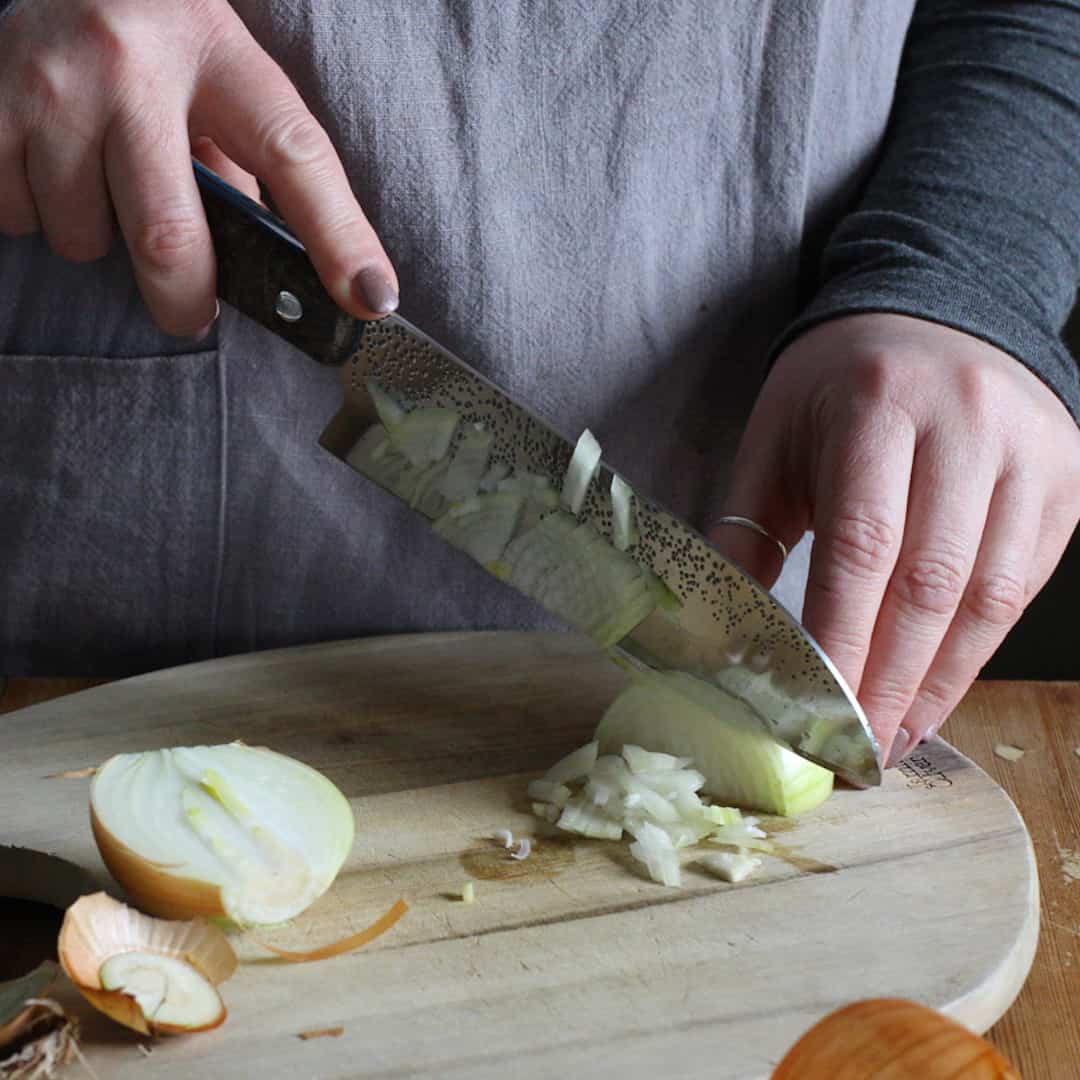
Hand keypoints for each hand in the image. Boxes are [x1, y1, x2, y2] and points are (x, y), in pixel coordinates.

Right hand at [0, 0, 397, 337]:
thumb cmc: (162, 41)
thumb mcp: (222, 80)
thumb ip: (247, 166)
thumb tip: (273, 271)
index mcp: (220, 53)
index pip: (295, 157)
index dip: (339, 239)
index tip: (371, 300)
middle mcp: (132, 61)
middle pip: (170, 238)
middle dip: (185, 300)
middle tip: (191, 310)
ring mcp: (52, 80)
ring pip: (84, 237)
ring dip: (99, 240)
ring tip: (103, 183)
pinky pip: (18, 216)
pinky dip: (39, 216)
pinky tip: (54, 165)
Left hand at [711, 313, 1079, 766]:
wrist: (935, 313)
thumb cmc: (838, 386)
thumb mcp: (776, 439)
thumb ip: (748, 530)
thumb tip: (724, 632)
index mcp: (878, 405)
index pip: (862, 544)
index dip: (841, 636)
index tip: (816, 708)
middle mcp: (967, 424)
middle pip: (930, 581)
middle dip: (890, 678)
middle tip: (858, 747)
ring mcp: (1029, 451)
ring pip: (990, 593)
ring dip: (940, 678)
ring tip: (898, 734)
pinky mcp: (1066, 477)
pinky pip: (1025, 582)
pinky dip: (979, 646)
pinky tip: (940, 685)